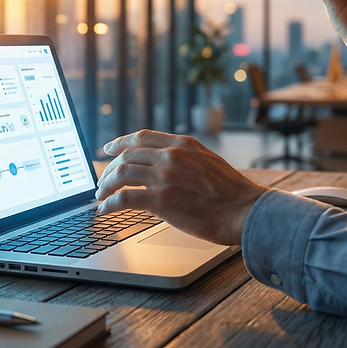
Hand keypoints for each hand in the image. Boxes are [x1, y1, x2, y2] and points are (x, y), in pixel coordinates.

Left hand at [95, 130, 268, 245]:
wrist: (245, 210)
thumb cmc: (231, 193)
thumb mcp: (208, 161)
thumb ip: (185, 158)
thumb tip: (165, 166)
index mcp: (183, 144)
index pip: (142, 137)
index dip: (120, 142)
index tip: (109, 148)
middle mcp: (171, 155)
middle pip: (127, 155)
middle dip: (109, 169)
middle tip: (102, 182)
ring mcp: (165, 176)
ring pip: (121, 174)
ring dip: (106, 186)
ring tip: (100, 196)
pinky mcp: (161, 199)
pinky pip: (124, 198)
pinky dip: (109, 203)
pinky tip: (105, 210)